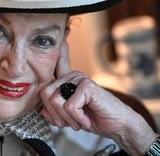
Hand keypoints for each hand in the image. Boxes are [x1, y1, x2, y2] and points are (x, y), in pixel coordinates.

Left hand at [40, 41, 158, 154]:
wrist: (117, 125)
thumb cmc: (94, 117)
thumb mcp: (70, 116)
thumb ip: (55, 112)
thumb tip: (42, 111)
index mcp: (67, 79)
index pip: (58, 63)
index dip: (58, 49)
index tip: (64, 33)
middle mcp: (72, 76)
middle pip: (45, 94)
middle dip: (55, 114)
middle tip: (69, 122)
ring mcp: (79, 78)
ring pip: (55, 100)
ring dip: (67, 118)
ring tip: (79, 120)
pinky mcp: (87, 85)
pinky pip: (69, 106)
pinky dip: (77, 118)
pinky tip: (86, 119)